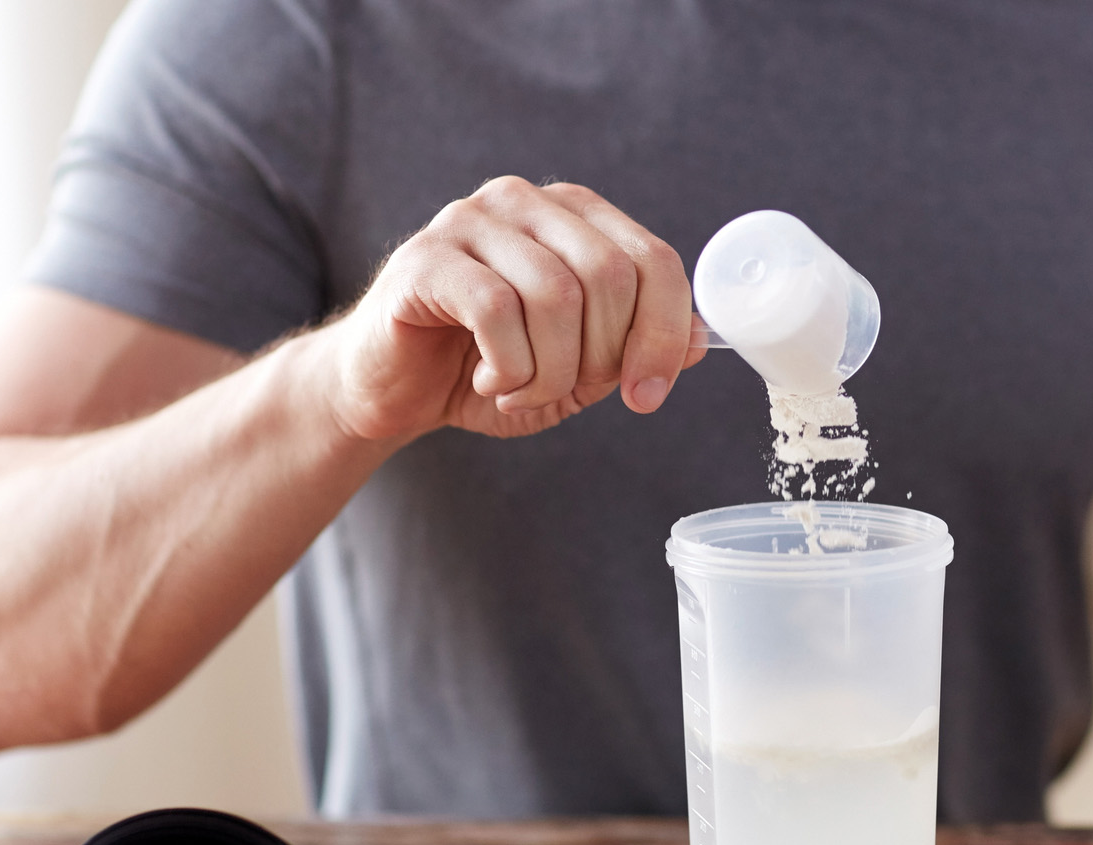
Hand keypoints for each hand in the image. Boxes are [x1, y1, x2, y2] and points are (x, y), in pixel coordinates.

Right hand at [312, 177, 705, 442]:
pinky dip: (508, 368)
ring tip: (520, 391)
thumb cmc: (486, 372)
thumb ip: (633, 350)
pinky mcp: (426, 258)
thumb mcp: (577, 372)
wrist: (392, 389)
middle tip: (565, 392)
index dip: (663, 335)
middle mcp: (525, 202)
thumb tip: (699, 342)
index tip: (647, 395)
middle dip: (602, 358)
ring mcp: (471, 221)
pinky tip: (490, 382)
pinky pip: (497, 311)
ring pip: (555, 297)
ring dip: (549, 372)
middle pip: (610, 276)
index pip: (653, 261)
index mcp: (573, 217)